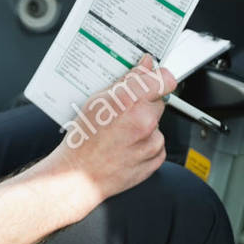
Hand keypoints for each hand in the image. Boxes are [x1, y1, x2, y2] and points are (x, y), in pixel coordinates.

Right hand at [38, 54, 177, 214]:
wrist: (80, 176)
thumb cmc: (83, 141)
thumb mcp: (97, 101)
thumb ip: (127, 81)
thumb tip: (144, 67)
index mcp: (130, 102)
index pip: (164, 79)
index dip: (159, 77)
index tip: (155, 77)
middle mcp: (145, 121)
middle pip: (159, 101)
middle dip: (145, 103)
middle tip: (124, 112)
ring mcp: (152, 142)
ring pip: (156, 123)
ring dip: (145, 125)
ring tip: (121, 133)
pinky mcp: (155, 158)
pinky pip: (157, 143)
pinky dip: (146, 143)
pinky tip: (127, 145)